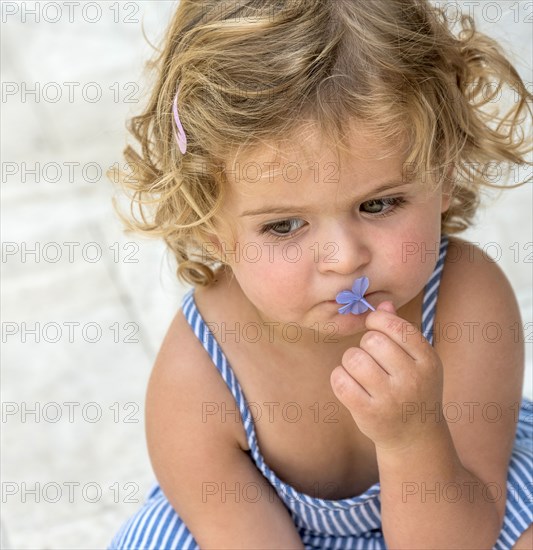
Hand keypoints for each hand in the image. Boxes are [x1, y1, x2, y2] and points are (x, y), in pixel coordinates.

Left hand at [330, 301, 444, 450]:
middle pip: (372, 340)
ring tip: (360, 371)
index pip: (396, 326)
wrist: (415, 437)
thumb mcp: (418, 360)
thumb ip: (400, 330)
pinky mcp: (368, 413)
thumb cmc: (413, 389)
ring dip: (351, 361)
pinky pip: (340, 380)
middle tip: (371, 357)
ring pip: (353, 358)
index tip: (374, 327)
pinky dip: (340, 377)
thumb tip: (382, 303)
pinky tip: (350, 383)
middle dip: (365, 344)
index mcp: (428, 361)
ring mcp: (390, 399)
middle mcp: (412, 379)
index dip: (377, 321)